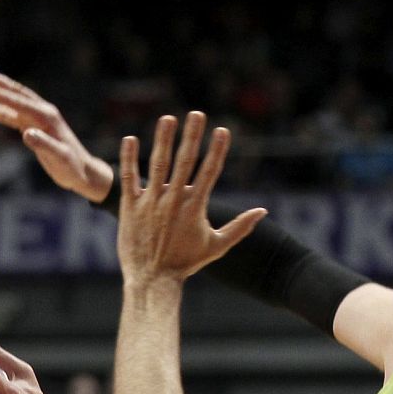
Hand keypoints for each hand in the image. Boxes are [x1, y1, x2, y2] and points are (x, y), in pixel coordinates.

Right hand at [0, 67, 113, 201]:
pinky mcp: (34, 125)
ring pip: (11, 99)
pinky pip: (11, 113)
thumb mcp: (59, 158)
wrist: (83, 171)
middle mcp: (42, 112)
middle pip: (14, 92)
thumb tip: (27, 134)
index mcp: (47, 117)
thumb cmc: (72, 167)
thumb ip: (44, 145)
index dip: (0, 96)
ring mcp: (38, 117)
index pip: (19, 103)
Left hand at [118, 113, 265, 284]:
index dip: (217, 149)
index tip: (223, 130)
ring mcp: (150, 202)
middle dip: (192, 135)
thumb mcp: (217, 246)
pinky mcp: (130, 207)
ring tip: (168, 118)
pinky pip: (129, 178)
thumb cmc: (186, 264)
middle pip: (185, 161)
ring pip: (158, 164)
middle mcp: (173, 200)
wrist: (152, 280)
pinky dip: (129, 158)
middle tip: (197, 113)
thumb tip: (263, 211)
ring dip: (163, 140)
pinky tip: (131, 138)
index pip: (209, 171)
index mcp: (195, 207)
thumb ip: (240, 227)